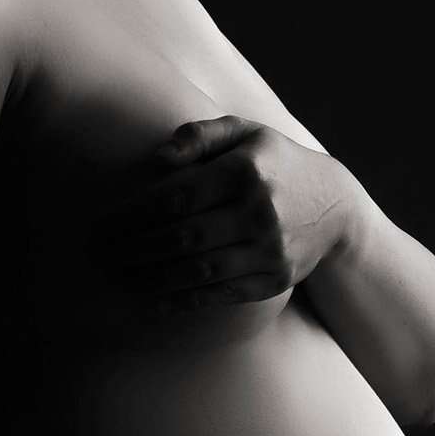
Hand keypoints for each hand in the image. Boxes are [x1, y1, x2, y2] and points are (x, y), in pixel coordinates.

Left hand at [96, 115, 363, 313]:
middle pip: (183, 236)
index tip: (102, 226)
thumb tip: (157, 159)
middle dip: (134, 249)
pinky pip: (220, 294)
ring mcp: (269, 249)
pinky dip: (182, 301)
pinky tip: (151, 301)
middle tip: (98, 255)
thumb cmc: (274, 164)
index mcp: (246, 170)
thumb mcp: (245, 134)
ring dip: (151, 279)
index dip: (134, 215)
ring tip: (117, 278)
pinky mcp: (274, 279)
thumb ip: (199, 136)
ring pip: (198, 271)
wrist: (335, 207)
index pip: (177, 197)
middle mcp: (259, 211)